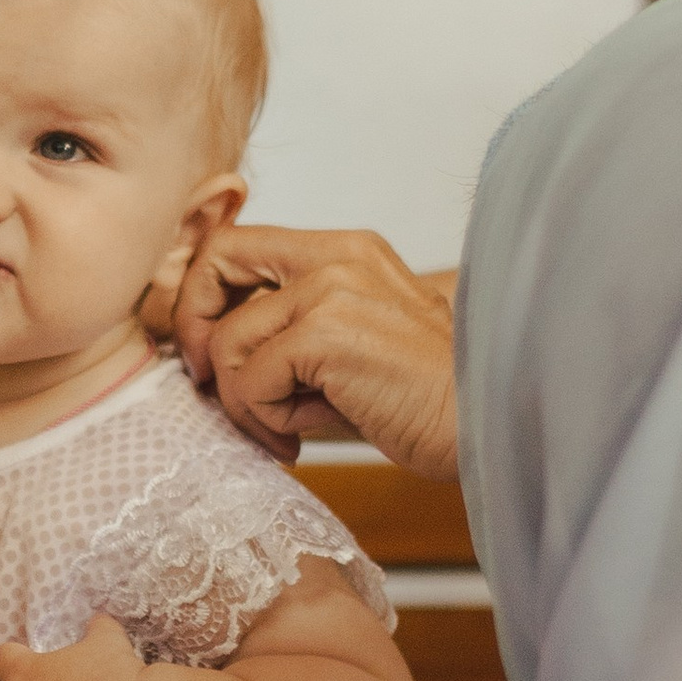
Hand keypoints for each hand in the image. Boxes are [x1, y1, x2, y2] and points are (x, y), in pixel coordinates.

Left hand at [173, 224, 458, 476]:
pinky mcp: (327, 334)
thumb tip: (209, 355)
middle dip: (194, 329)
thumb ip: (289, 331)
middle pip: (216, 261)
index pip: (238, 244)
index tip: (210, 354)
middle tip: (212, 386)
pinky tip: (303, 436)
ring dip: (244, 402)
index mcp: (344, 250)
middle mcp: (337, 255)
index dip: (204, 295)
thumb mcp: (349, 347)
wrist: (487, 427)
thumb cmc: (420, 401)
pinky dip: (266, 420)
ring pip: (227, 342)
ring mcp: (332, 290)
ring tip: (287, 429)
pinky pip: (250, 382)